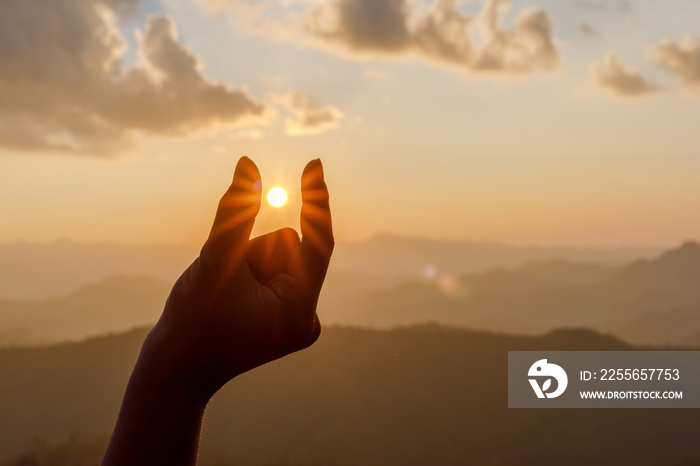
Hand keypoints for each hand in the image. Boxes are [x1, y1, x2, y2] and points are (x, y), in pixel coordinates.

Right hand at [141, 156, 333, 402]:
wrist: (175, 370)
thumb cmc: (192, 320)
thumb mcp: (215, 257)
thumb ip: (234, 210)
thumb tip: (248, 163)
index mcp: (300, 309)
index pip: (319, 241)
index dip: (316, 200)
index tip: (314, 163)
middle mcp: (306, 316)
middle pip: (288, 248)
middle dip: (255, 250)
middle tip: (227, 284)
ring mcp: (295, 318)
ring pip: (277, 254)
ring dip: (247, 259)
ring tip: (224, 293)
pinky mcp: (282, 317)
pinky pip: (272, 269)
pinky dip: (249, 268)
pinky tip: (231, 298)